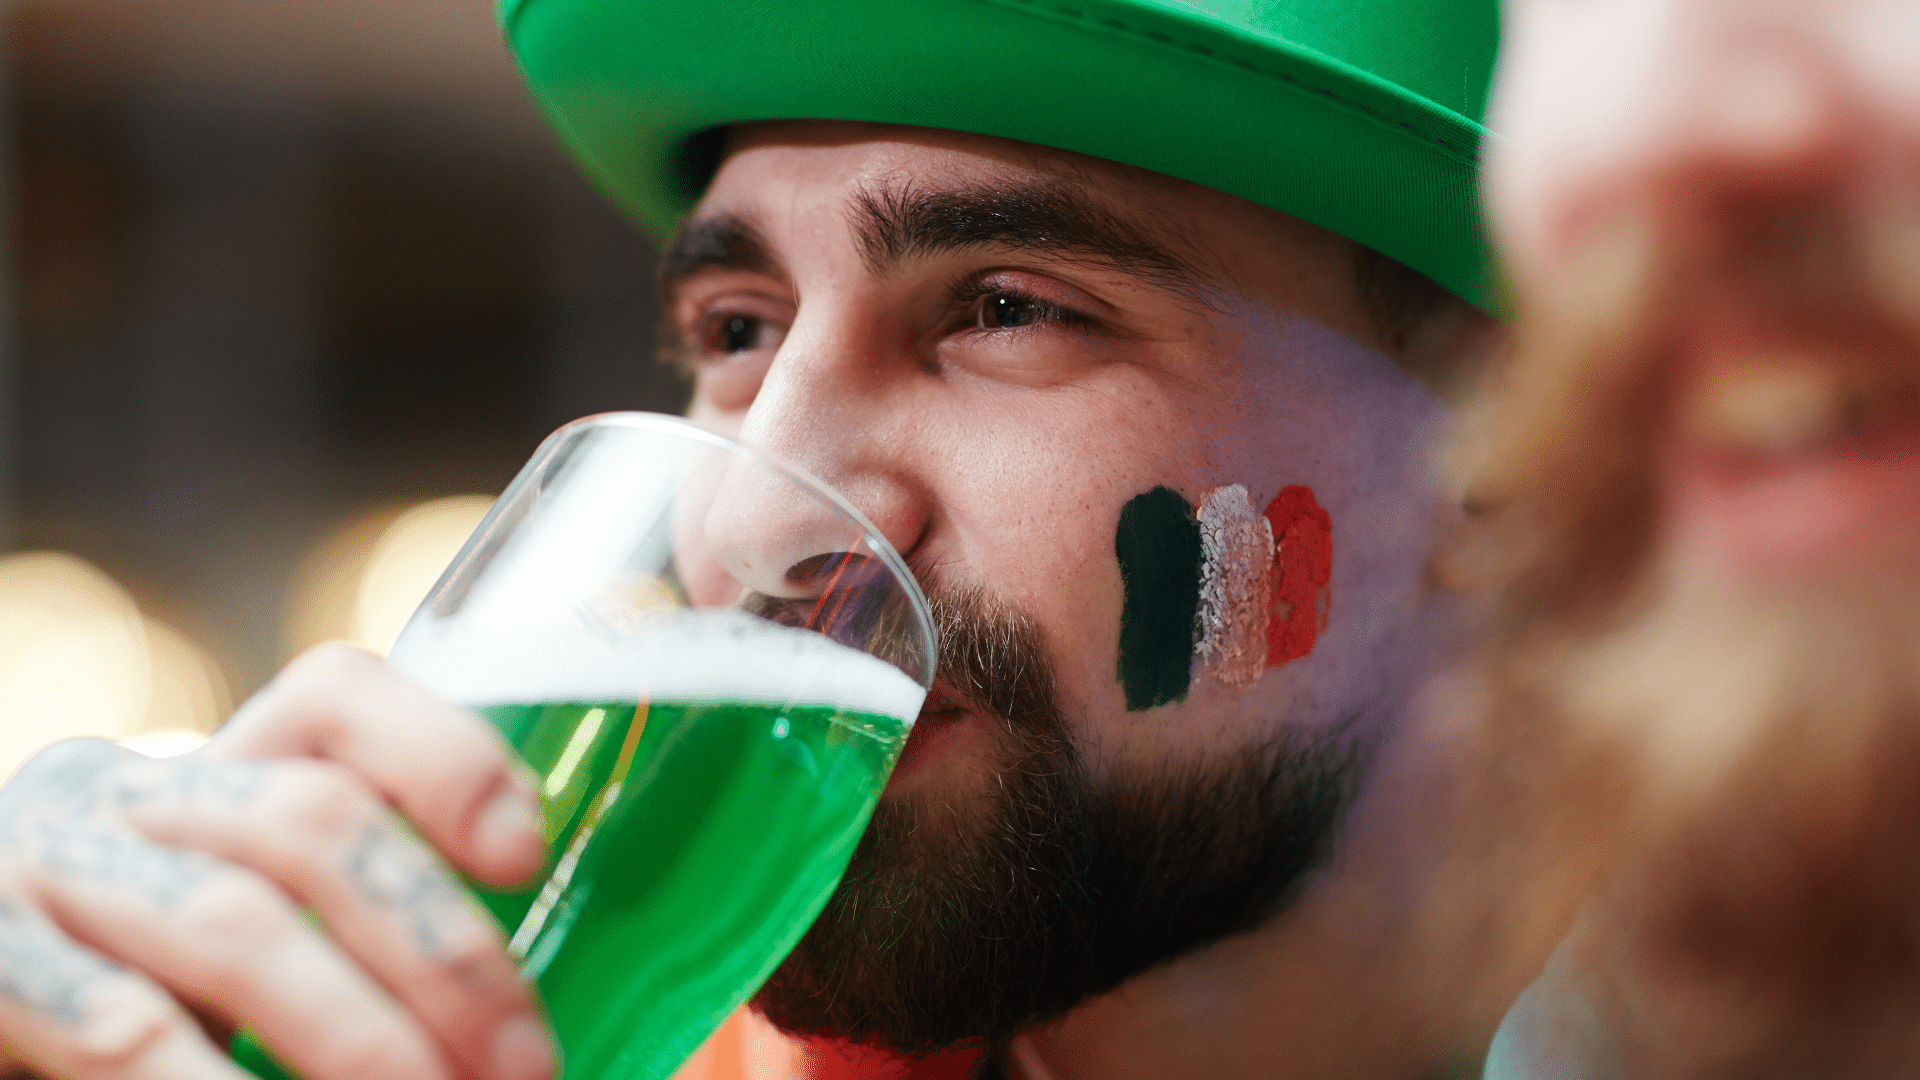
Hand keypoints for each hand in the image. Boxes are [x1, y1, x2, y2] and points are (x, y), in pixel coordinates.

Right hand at [0, 644, 553, 1079]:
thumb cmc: (144, 987)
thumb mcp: (248, 924)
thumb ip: (349, 917)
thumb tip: (510, 1019)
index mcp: (209, 767)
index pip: (334, 697)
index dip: (443, 760)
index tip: (526, 859)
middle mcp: (119, 792)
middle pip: (313, 818)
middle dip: (440, 950)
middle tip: (524, 1063)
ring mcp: (40, 872)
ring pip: (237, 927)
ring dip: (362, 1038)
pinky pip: (124, 1031)